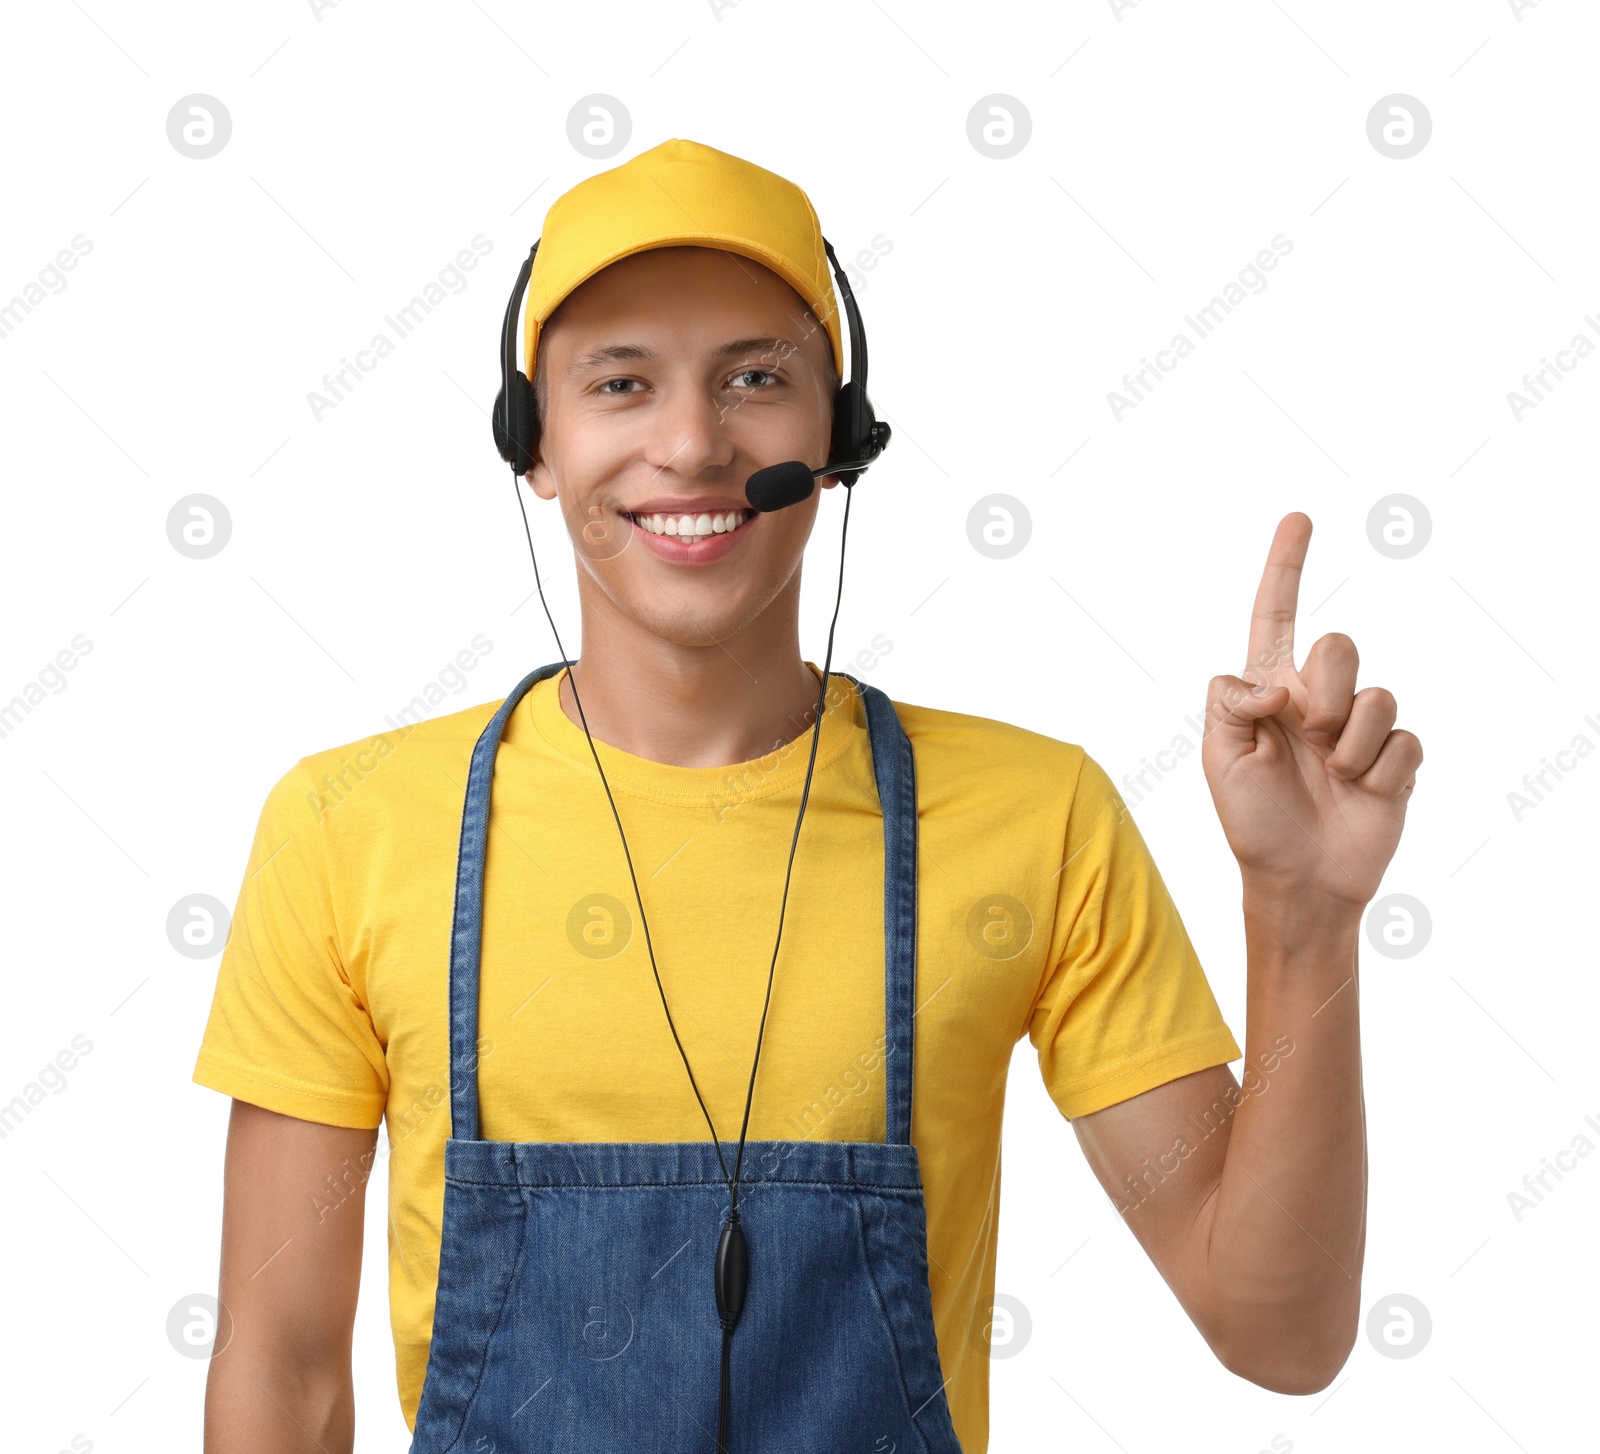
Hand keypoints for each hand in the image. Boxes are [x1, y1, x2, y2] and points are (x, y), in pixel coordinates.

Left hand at [1201, 512, 1422, 907]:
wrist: (1298, 880)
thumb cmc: (1252, 820)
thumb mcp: (1218, 759)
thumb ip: (1230, 701)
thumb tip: (1276, 682)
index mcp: (1270, 690)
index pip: (1277, 616)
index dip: (1287, 566)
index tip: (1300, 518)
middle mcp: (1317, 699)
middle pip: (1339, 646)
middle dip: (1324, 691)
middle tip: (1307, 741)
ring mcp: (1359, 728)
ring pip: (1378, 694)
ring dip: (1350, 743)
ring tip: (1332, 777)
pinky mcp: (1396, 758)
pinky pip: (1403, 739)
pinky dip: (1380, 771)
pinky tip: (1362, 794)